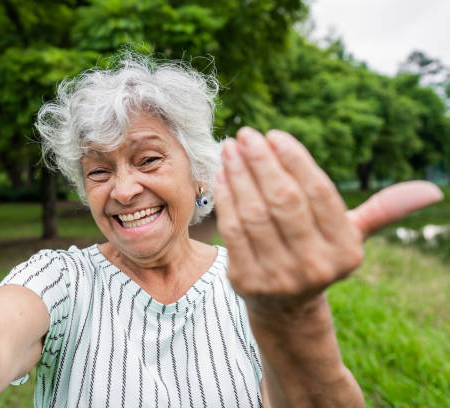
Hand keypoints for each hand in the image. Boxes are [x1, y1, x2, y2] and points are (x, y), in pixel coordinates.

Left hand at [214, 127, 442, 311]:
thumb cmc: (318, 253)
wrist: (285, 305)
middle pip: (283, 200)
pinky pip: (233, 230)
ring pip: (255, 213)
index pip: (318, 193)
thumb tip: (432, 190)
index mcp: (345, 250)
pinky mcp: (246, 281)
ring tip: (230, 148)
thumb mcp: (351, 235)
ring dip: (239, 174)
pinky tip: (222, 174)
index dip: (294, 159)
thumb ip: (383, 210)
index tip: (273, 136)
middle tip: (247, 134)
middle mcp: (315, 266)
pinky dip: (226, 198)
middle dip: (262, 161)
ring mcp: (279, 276)